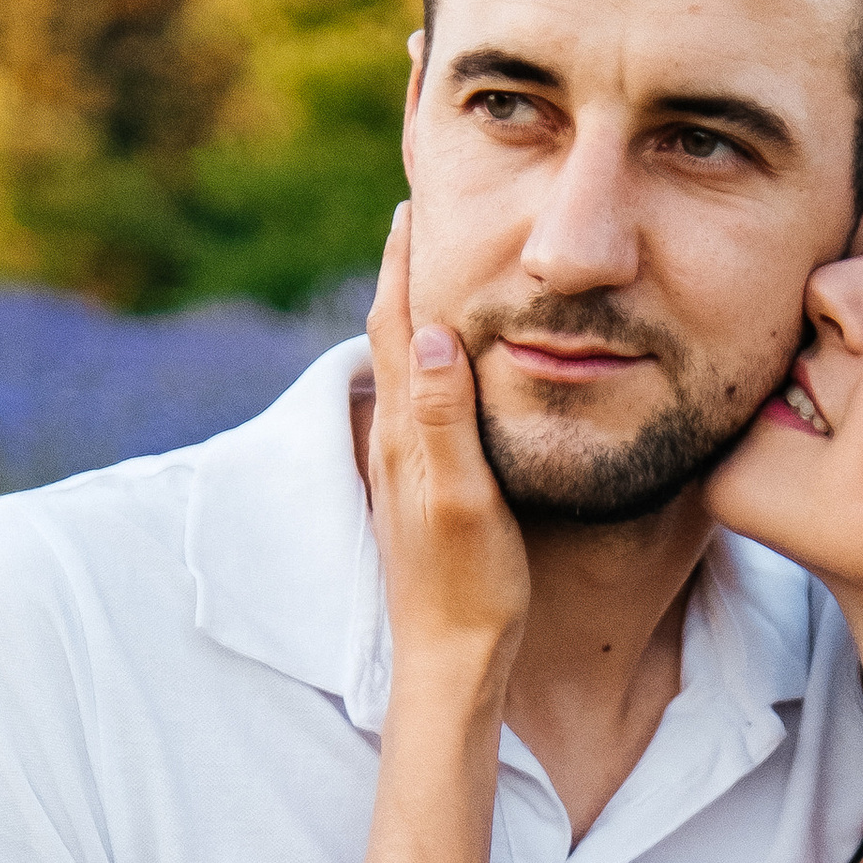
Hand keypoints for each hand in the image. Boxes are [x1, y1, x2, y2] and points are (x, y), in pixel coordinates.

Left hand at [364, 204, 529, 701]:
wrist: (449, 662)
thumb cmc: (470, 589)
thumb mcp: (465, 500)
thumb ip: (445, 418)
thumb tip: (435, 333)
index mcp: (405, 432)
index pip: (401, 326)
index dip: (405, 262)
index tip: (415, 201)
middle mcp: (392, 440)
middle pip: (392, 334)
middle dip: (403, 269)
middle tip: (419, 210)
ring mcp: (400, 464)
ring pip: (402, 365)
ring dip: (413, 309)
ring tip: (430, 264)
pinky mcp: (416, 486)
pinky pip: (416, 398)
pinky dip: (426, 357)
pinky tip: (442, 359)